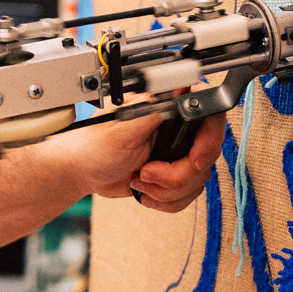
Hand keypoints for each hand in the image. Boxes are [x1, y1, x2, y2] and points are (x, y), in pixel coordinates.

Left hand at [35, 112, 221, 214]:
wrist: (83, 171)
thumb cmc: (92, 145)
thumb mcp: (122, 128)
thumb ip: (151, 110)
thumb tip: (177, 90)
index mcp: (167, 110)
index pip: (209, 117)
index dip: (209, 140)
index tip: (194, 159)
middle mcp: (176, 130)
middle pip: (206, 156)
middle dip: (176, 175)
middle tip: (148, 172)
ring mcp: (176, 153)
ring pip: (198, 180)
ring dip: (167, 190)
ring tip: (141, 180)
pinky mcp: (173, 175)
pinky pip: (188, 195)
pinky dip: (166, 201)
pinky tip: (145, 191)